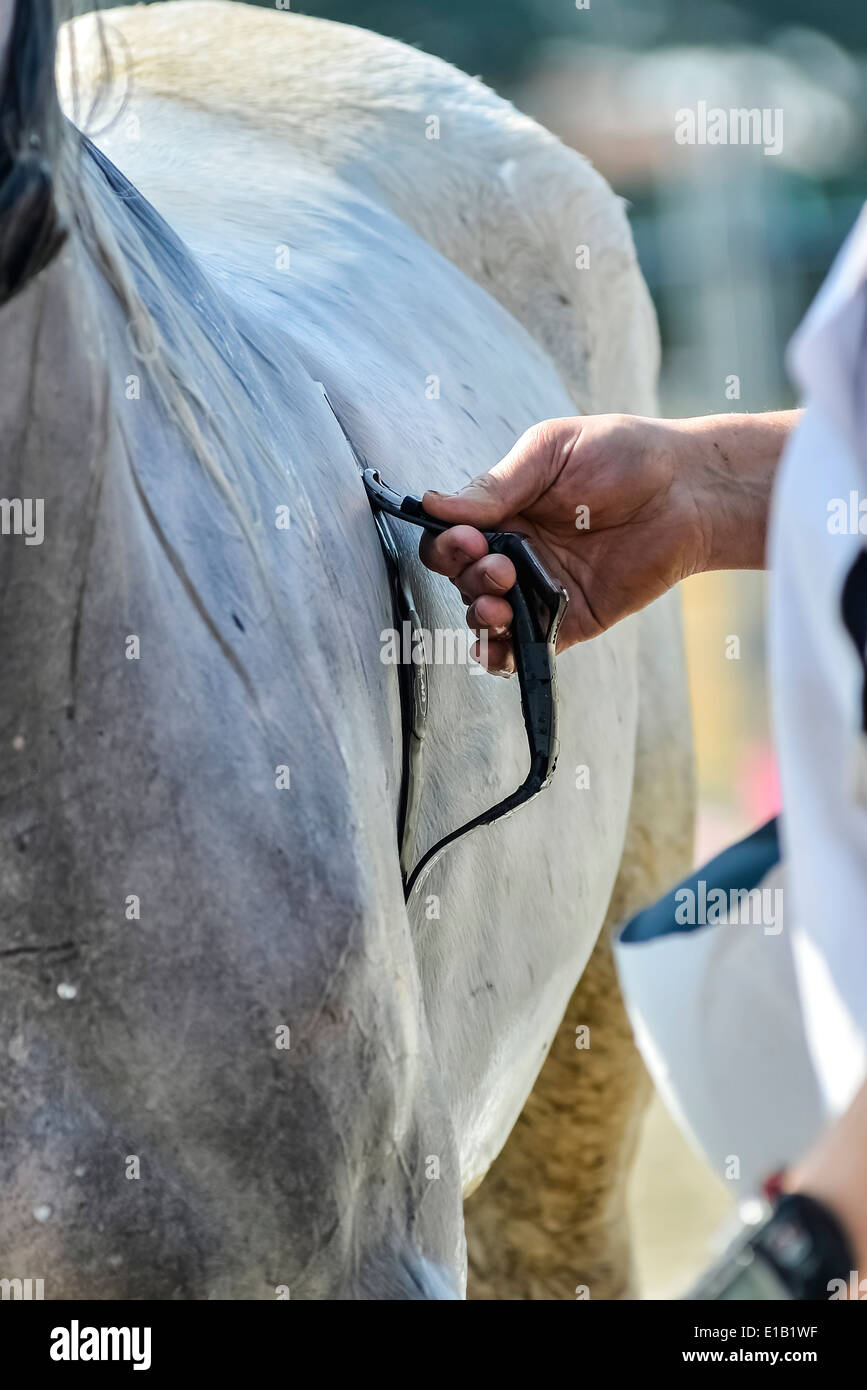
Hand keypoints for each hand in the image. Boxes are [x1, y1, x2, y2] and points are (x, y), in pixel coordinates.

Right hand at [419, 414, 709, 672]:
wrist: (687, 489)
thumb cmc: (623, 455)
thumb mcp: (550, 452)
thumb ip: (496, 485)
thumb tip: (434, 505)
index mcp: (504, 511)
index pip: (452, 538)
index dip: (448, 545)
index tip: (467, 538)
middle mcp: (516, 552)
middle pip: (463, 580)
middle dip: (469, 577)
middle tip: (499, 565)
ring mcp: (540, 588)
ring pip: (488, 618)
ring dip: (481, 615)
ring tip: (501, 601)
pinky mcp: (570, 620)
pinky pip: (526, 647)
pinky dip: (502, 655)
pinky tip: (498, 646)